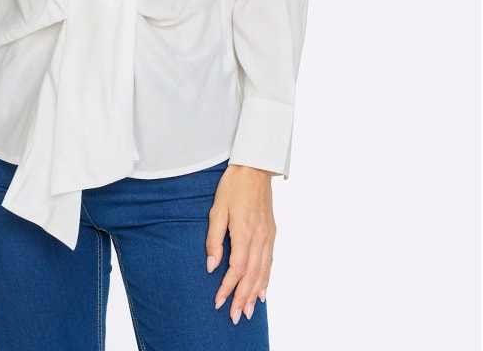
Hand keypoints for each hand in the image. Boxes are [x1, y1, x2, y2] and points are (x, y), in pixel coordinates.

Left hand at [206, 165, 275, 324]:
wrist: (255, 167)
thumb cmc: (233, 186)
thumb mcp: (217, 209)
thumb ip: (214, 239)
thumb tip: (211, 265)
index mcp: (244, 232)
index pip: (236, 268)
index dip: (227, 288)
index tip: (218, 301)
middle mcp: (259, 238)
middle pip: (251, 275)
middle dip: (242, 297)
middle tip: (234, 317)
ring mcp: (268, 236)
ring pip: (262, 272)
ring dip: (254, 293)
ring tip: (248, 311)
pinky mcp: (271, 233)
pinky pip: (270, 262)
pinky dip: (266, 279)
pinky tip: (262, 292)